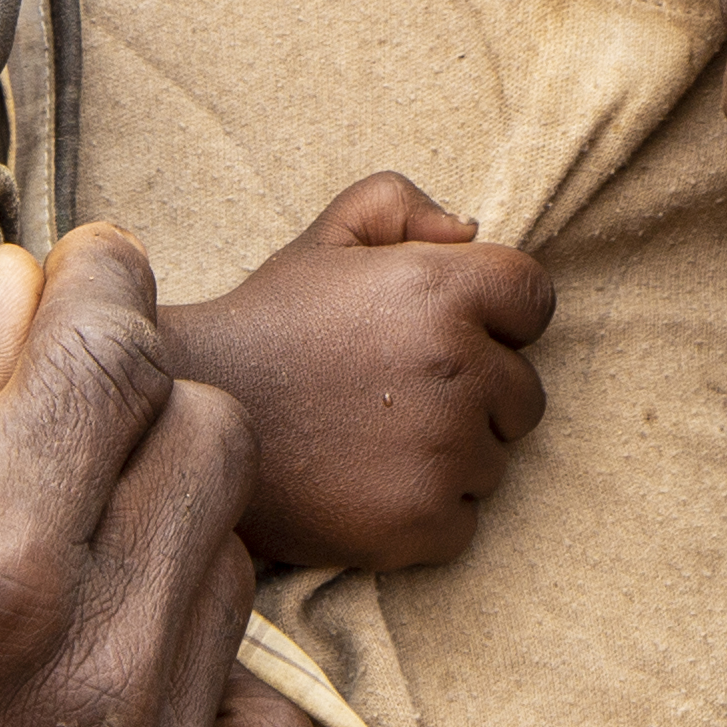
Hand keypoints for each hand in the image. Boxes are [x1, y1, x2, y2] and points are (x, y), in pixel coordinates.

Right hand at [0, 228, 315, 726]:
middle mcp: (85, 675)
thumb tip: (21, 278)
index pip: (117, 353)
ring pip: (236, 570)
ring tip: (63, 570)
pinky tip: (120, 681)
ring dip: (166, 544)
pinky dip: (210, 690)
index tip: (86, 272)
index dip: (101, 285)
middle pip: (207, 439)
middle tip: (60, 426)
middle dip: (136, 406)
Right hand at [157, 173, 554, 570]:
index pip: (536, 301)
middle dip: (479, 393)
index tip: (450, 333)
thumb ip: (405, 204)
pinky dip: (427, 512)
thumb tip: (470, 231)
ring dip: (453, 454)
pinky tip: (368, 484)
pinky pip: (465, 522)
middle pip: (525, 392)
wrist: (190, 412)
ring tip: (374, 437)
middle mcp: (456, 369)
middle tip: (398, 393)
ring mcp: (442, 452)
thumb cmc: (269, 321)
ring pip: (495, 460)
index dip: (499, 316)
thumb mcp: (327, 234)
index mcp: (443, 290)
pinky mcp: (420, 522)